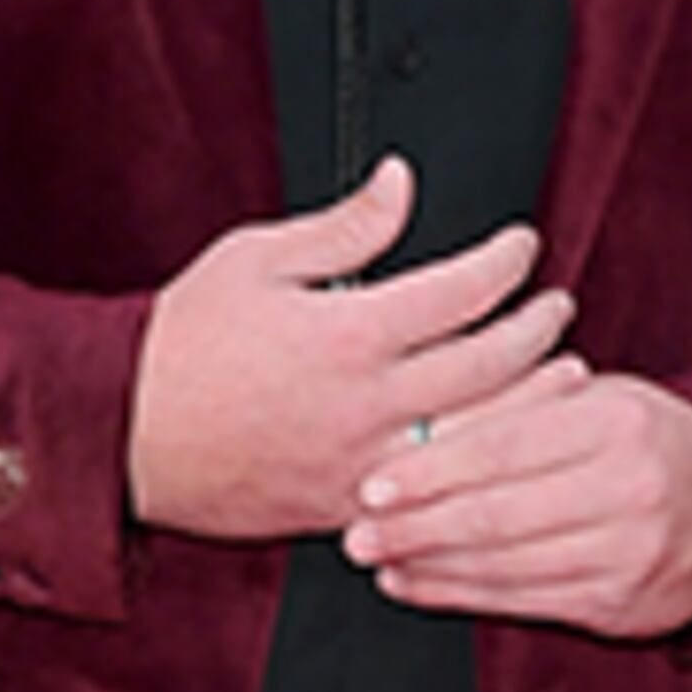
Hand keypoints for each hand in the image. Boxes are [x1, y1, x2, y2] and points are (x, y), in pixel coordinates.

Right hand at [127, 154, 578, 542]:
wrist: (124, 435)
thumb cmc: (180, 346)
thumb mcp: (255, 258)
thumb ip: (344, 226)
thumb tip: (401, 183)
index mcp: (348, 333)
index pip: (462, 290)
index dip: (507, 261)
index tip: (523, 245)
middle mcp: (366, 404)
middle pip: (490, 365)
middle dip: (539, 330)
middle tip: (558, 307)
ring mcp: (362, 464)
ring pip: (479, 438)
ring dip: (533, 404)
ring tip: (567, 375)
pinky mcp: (348, 508)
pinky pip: (436, 493)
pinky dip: (481, 468)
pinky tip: (504, 448)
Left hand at [343, 367, 691, 639]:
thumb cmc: (641, 441)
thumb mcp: (592, 401)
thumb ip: (515, 409)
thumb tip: (419, 430)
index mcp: (615, 423)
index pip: (504, 450)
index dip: (433, 472)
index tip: (377, 483)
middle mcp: (628, 489)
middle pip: (498, 515)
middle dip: (416, 528)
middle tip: (359, 532)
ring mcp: (627, 553)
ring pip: (505, 564)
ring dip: (430, 566)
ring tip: (380, 558)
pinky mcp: (618, 604)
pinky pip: (522, 601)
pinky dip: (459, 595)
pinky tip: (418, 584)